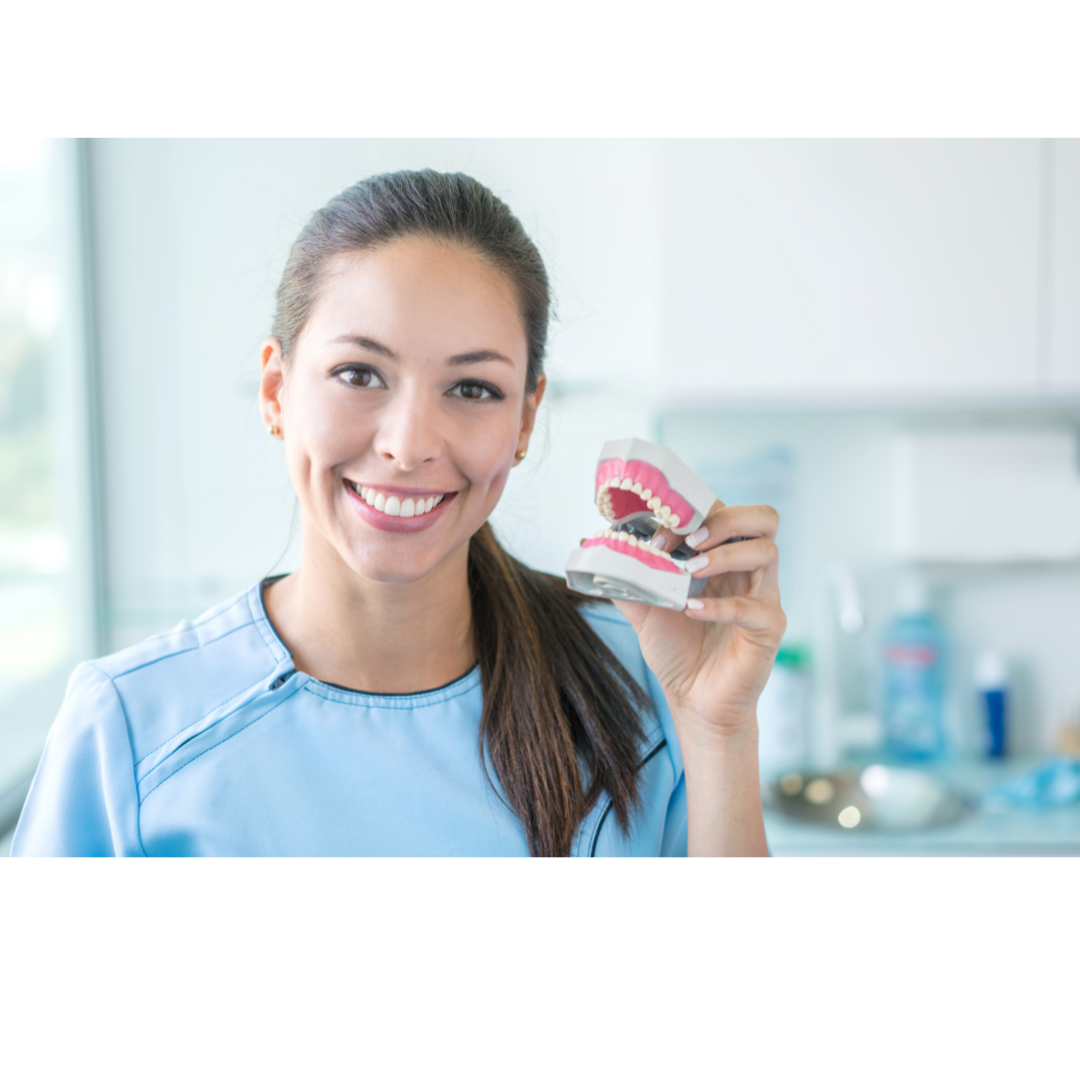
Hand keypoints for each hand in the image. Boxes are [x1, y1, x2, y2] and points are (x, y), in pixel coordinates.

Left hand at [612, 501, 785, 747]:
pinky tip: (692, 611)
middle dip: (725, 519)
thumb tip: (595, 547)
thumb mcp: (644, 609)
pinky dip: (721, 605)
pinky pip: (755, 607)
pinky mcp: (768, 627)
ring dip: (725, 554)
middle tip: (691, 541)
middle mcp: (748, 571)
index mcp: (722, 558)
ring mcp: (763, 597)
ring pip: (767, 552)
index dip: (692, 514)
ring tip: (691, 572)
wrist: (693, 700)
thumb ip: (627, 577)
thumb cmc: (677, 651)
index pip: (723, 512)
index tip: (659, 538)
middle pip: (763, 519)